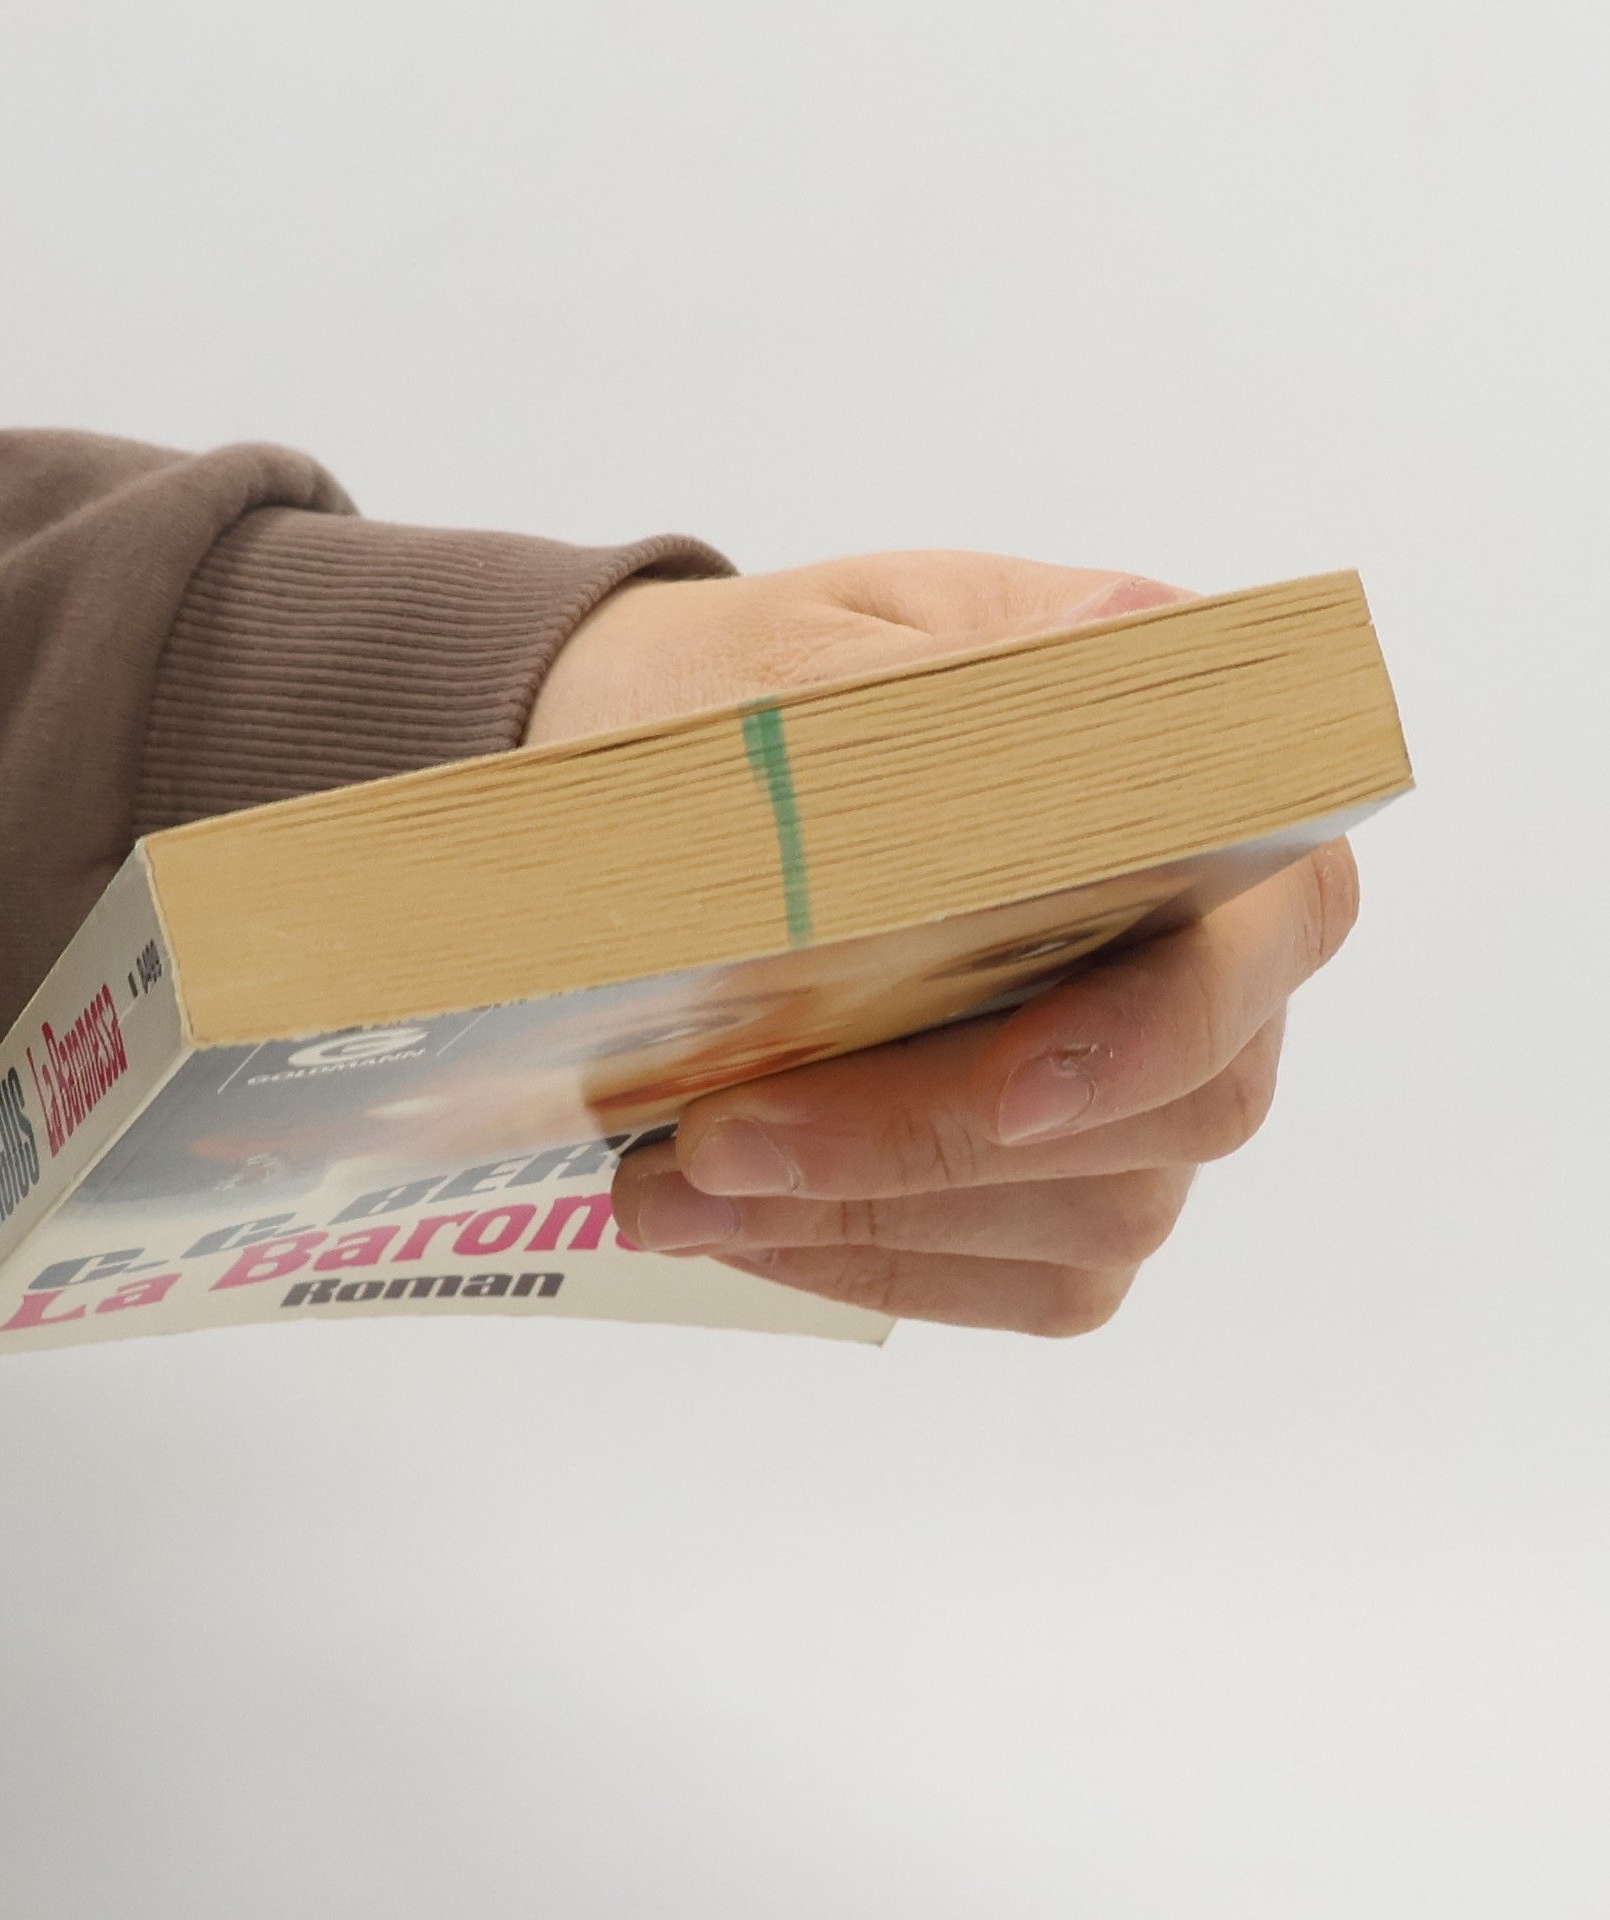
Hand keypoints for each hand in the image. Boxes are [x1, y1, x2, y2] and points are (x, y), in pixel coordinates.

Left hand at [533, 551, 1361, 1334]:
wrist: (674, 771)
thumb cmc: (752, 686)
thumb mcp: (813, 653)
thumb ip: (938, 687)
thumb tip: (1112, 642)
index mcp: (1186, 776)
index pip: (1282, 913)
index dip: (1164, 1022)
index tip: (1009, 1087)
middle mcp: (1205, 944)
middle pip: (1184, 1106)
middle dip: (933, 1142)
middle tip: (716, 1140)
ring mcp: (1146, 1078)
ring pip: (1099, 1215)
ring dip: (870, 1218)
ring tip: (666, 1189)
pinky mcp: (1066, 1183)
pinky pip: (1026, 1277)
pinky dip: (869, 1259)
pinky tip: (735, 1221)